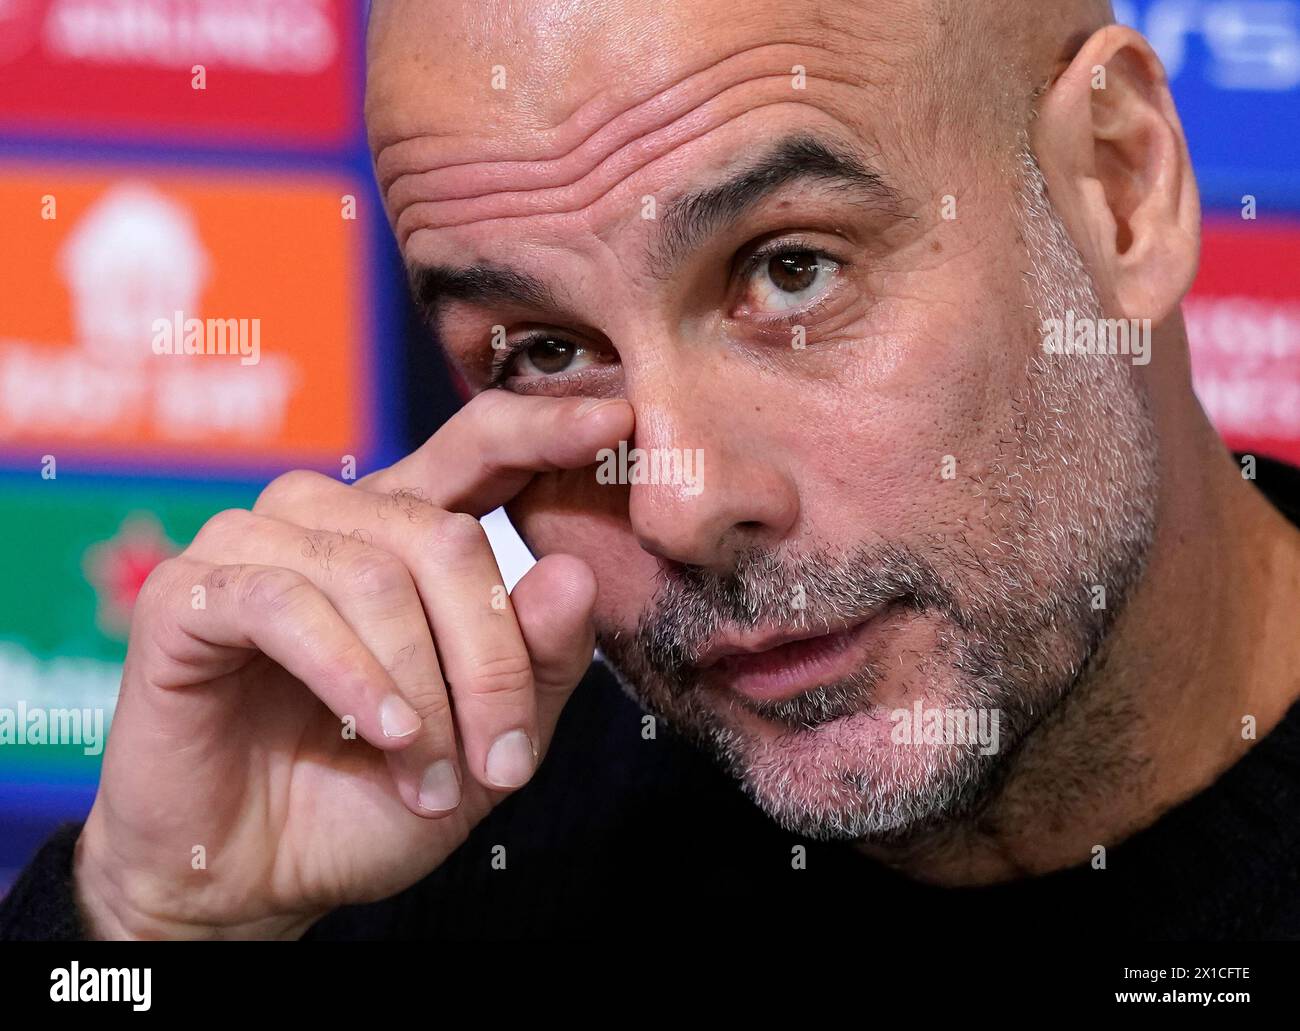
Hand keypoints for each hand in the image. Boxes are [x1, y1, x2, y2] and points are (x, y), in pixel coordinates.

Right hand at [74, 392, 632, 938]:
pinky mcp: (186, 594)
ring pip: (374, 576)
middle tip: (505, 761)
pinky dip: (349, 675)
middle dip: (491, 661)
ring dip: (421, 690)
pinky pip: (286, 605)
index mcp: (406, 530)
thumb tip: (573, 574)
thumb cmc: (378, 795)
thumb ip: (538, 660)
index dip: (542, 429)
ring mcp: (252, 544)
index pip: (478, 446)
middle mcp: (331, 517)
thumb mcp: (490, 737)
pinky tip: (383, 733)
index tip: (615, 421)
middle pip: (444, 538)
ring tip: (433, 775)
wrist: (264, 877)